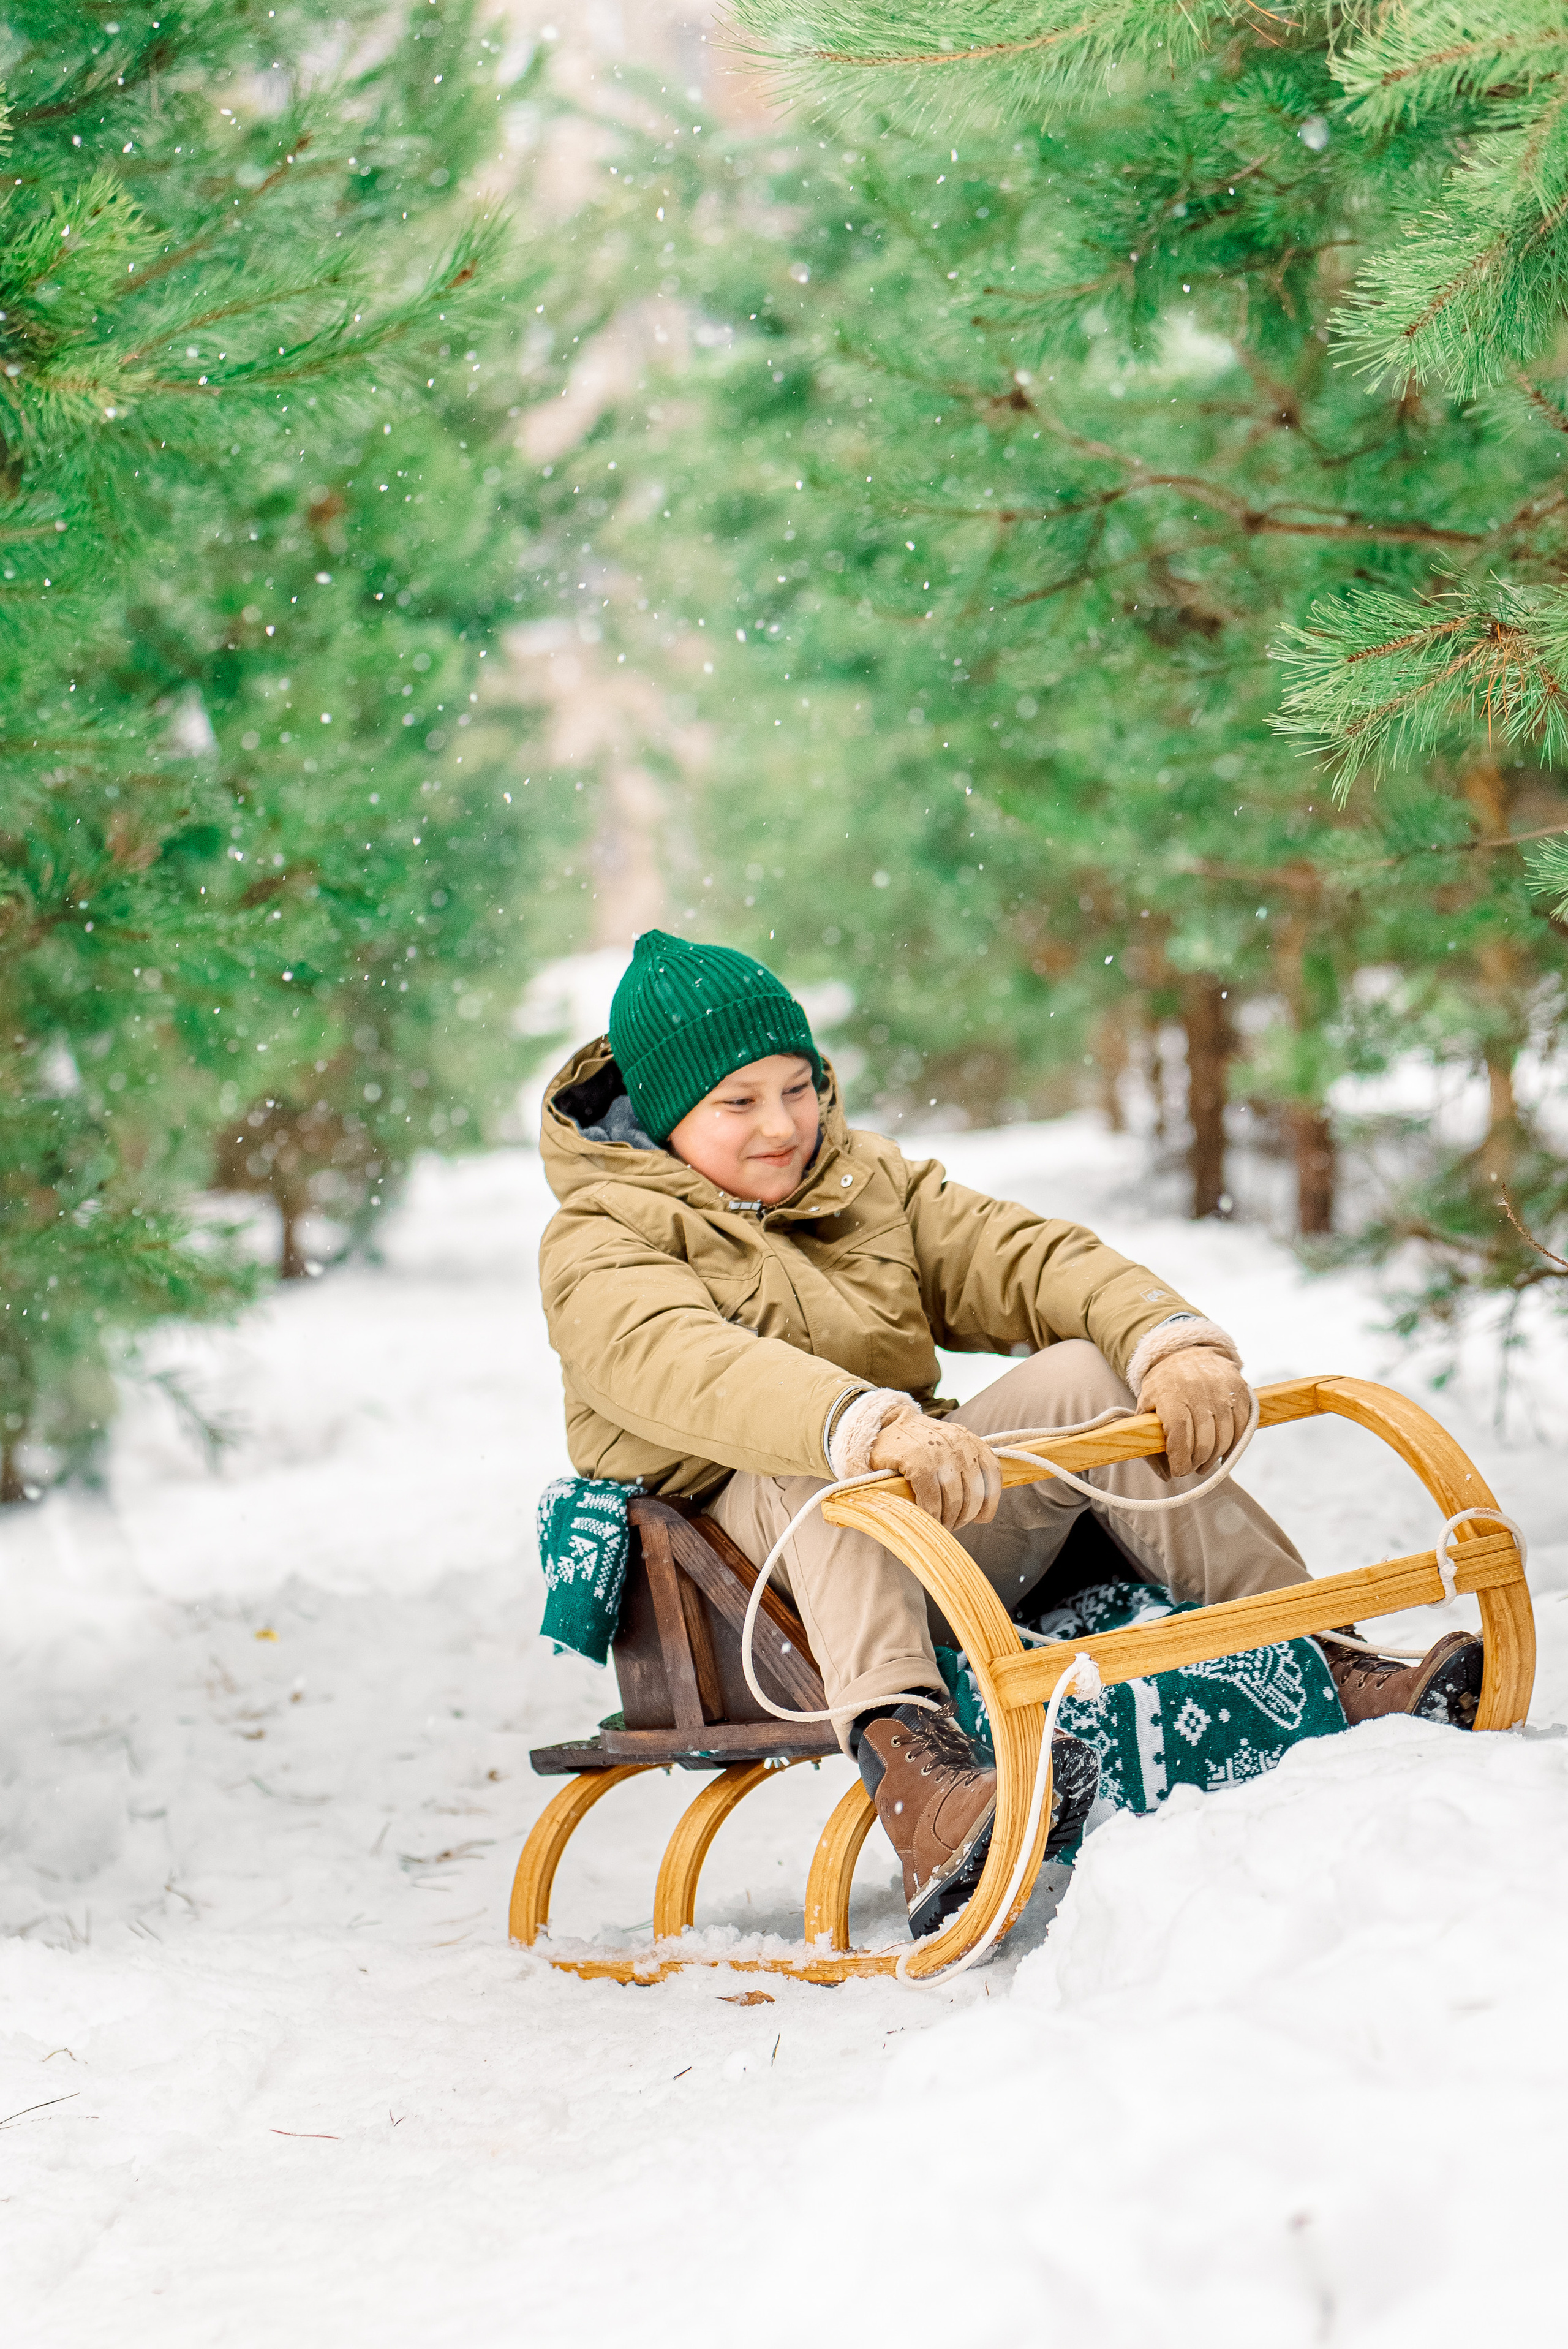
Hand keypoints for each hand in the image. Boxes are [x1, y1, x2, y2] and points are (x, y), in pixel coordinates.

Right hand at [869, 1413, 1001, 1530]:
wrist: (886, 1422)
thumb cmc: (919, 1440)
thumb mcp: (948, 1444)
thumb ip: (965, 1464)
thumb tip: (981, 1505)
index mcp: (968, 1439)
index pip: (992, 1472)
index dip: (990, 1501)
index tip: (982, 1518)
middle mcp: (958, 1444)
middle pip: (974, 1492)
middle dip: (966, 1515)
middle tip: (954, 1525)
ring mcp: (937, 1452)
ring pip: (954, 1499)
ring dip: (948, 1519)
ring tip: (941, 1524)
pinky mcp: (916, 1461)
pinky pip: (932, 1498)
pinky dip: (932, 1513)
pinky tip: (928, 1517)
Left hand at [1137, 1346, 1250, 1478]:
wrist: (1186, 1351)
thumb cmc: (1163, 1386)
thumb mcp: (1146, 1406)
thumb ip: (1149, 1440)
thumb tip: (1167, 1476)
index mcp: (1170, 1394)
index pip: (1179, 1433)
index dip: (1180, 1458)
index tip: (1179, 1471)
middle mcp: (1198, 1390)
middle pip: (1204, 1440)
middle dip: (1197, 1462)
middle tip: (1192, 1468)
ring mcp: (1222, 1389)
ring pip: (1224, 1436)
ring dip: (1215, 1458)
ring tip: (1205, 1464)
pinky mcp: (1240, 1389)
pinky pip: (1242, 1425)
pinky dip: (1234, 1444)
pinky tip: (1223, 1451)